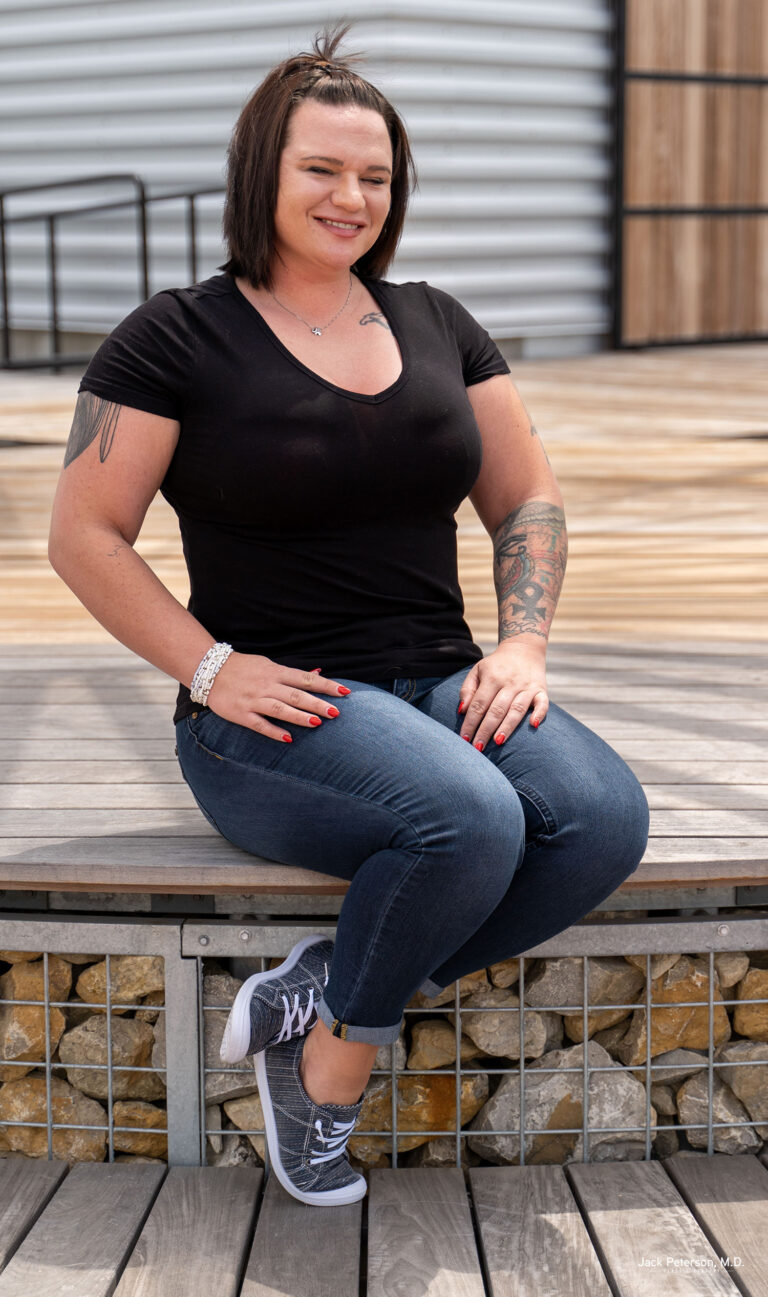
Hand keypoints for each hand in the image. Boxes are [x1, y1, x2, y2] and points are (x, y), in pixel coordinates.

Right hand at [206, 653, 349, 741]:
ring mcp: (254, 700)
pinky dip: (274, 731)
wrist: (209, 670)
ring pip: (280, 708)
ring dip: (299, 716)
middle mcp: (267, 685)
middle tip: (336, 713)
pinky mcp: (241, 713)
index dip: (326, 685)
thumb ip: (292, 674)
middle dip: (317, 703)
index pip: (306, 679)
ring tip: (317, 723)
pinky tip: (288, 738)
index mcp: (276, 672)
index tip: (345, 692)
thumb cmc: (244, 668)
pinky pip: (259, 724)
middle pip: (296, 694)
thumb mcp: (268, 665)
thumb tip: (318, 674)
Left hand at [457, 641, 548, 749]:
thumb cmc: (496, 666)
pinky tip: (533, 725)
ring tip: (498, 742)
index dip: (470, 722)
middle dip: (485, 730)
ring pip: (516, 709)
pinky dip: (539, 714)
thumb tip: (462, 711)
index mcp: (492, 678)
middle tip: (478, 748)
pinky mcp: (541, 690)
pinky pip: (543, 703)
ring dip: (507, 726)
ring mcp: (526, 687)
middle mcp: (509, 683)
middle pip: (496, 710)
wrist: (523, 649)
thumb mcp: (477, 671)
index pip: (479, 704)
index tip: (464, 739)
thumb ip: (468, 690)